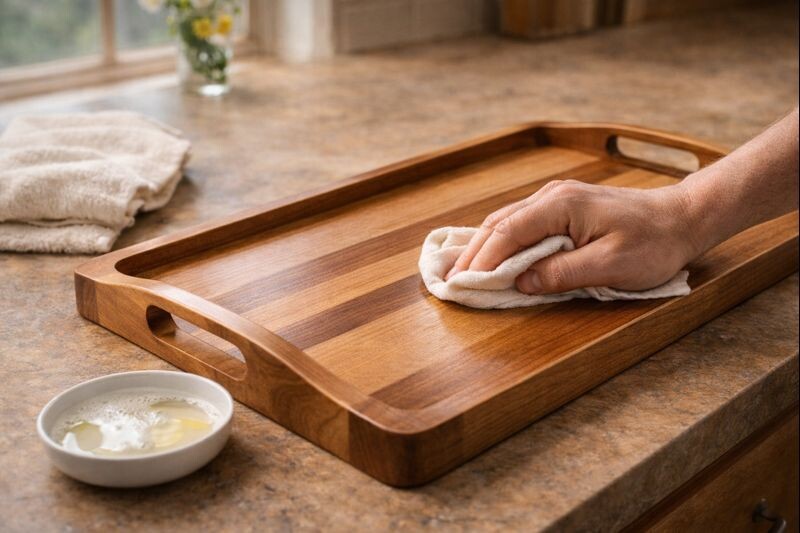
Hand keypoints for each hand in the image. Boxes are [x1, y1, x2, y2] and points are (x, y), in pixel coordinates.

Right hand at [445, 179, 701, 293]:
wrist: (682, 218)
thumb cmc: (653, 244)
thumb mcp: (610, 265)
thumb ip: (561, 273)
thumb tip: (520, 283)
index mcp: (561, 206)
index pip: (507, 233)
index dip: (481, 260)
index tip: (461, 285)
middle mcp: (552, 196)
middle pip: (498, 224)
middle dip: (472, 254)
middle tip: (449, 282)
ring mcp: (556, 199)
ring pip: (506, 222)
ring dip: (482, 247)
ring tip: (461, 272)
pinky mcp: (562, 208)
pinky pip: (520, 223)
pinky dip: (500, 241)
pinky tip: (490, 256)